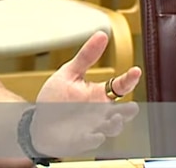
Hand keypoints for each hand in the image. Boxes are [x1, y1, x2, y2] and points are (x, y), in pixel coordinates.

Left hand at [30, 31, 141, 156]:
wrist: (40, 121)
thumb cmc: (57, 98)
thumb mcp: (70, 73)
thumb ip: (86, 56)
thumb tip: (101, 35)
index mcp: (98, 94)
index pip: (118, 87)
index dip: (128, 79)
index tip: (135, 71)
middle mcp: (99, 111)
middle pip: (122, 112)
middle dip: (127, 111)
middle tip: (131, 106)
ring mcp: (93, 126)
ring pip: (112, 128)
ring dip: (114, 124)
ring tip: (113, 118)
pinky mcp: (82, 139)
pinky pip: (92, 140)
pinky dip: (94, 137)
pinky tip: (93, 133)